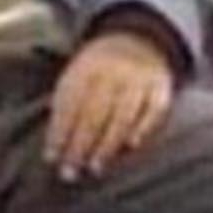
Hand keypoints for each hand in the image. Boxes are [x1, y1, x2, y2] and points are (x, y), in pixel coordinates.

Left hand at [44, 31, 174, 181]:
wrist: (139, 40)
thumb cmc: (99, 72)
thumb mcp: (77, 75)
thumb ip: (65, 105)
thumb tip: (53, 148)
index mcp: (85, 68)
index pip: (69, 103)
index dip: (59, 132)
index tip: (51, 158)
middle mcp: (111, 73)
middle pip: (93, 113)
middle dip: (79, 145)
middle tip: (69, 172)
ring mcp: (138, 79)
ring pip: (122, 114)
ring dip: (107, 143)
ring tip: (94, 168)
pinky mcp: (161, 88)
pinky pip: (153, 109)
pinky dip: (143, 127)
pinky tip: (131, 145)